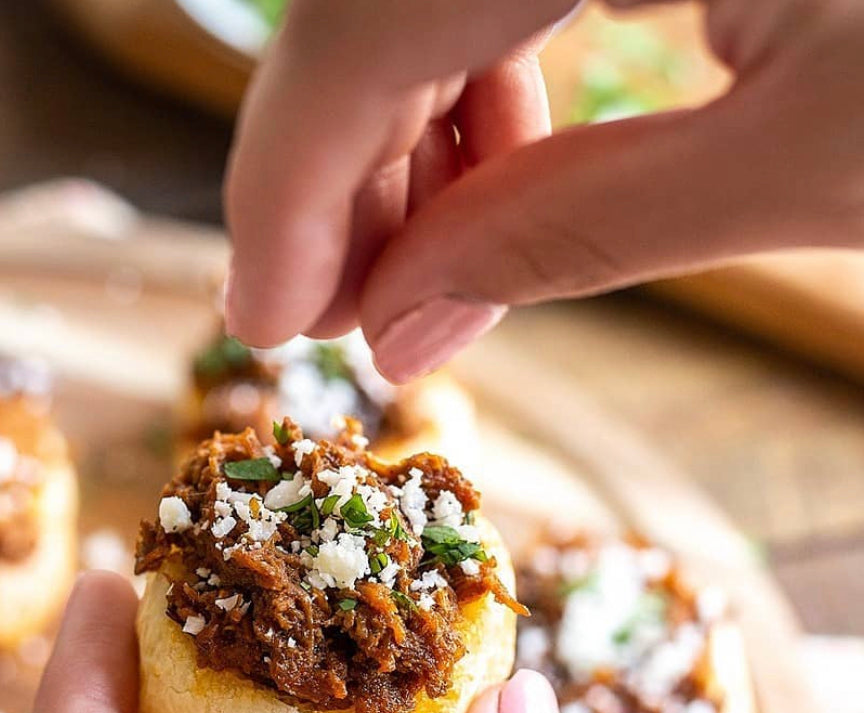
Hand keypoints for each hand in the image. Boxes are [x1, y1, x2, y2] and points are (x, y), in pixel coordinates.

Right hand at [224, 0, 863, 380]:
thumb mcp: (820, 161)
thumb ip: (585, 228)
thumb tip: (397, 326)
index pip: (369, 22)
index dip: (290, 181)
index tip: (261, 316)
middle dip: (342, 171)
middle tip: (342, 314)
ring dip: (409, 129)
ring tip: (429, 264)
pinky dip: (480, 69)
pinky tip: (498, 165)